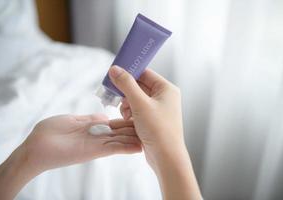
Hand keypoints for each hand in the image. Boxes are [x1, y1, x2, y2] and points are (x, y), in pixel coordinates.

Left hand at [0, 114, 140, 199]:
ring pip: (120, 141)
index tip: (140, 116)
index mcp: (92, 128)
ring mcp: (97, 144)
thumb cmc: (50, 132)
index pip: (114, 125)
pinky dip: (126, 147)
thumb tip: (105, 117)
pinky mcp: (94, 151)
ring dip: (135, 139)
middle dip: (135, 130)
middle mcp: (97, 137)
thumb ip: (90, 119)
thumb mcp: (73, 120)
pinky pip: (113, 148)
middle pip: (121, 133)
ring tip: (152, 138)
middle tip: (153, 126)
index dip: (127, 121)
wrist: (36, 147)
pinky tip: (139, 146)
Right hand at [109, 65, 201, 199]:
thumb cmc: (159, 130)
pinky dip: (130, 112)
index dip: (130, 73)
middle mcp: (164, 97)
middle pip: (139, 86)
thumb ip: (126, 84)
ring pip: (136, 99)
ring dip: (127, 104)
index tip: (115, 74)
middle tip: (116, 97)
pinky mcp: (152, 119)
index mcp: (166, 89)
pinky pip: (138, 110)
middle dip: (126, 92)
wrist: (165, 157)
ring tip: (125, 112)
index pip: (145, 73)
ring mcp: (158, 109)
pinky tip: (127, 119)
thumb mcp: (140, 104)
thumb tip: (115, 69)